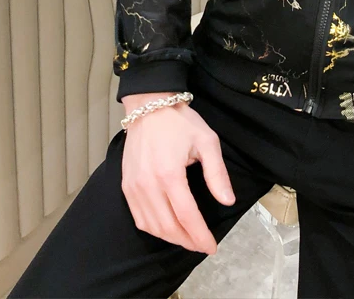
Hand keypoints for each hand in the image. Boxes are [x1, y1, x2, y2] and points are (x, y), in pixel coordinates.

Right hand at [120, 92, 235, 254]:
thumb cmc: (180, 122)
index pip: (187, 216)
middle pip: (168, 226)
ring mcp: (133, 187)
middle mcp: (148, 185)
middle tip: (202, 246)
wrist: (149, 106)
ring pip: (152, 226)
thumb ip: (217, 173)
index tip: (212, 247)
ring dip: (171, 238)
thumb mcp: (207, 141)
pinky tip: (167, 229)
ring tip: (189, 240)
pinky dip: (154, 228)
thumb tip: (227, 201)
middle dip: (187, 241)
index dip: (200, 235)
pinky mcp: (126, 186)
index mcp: (169, 174)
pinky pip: (139, 217)